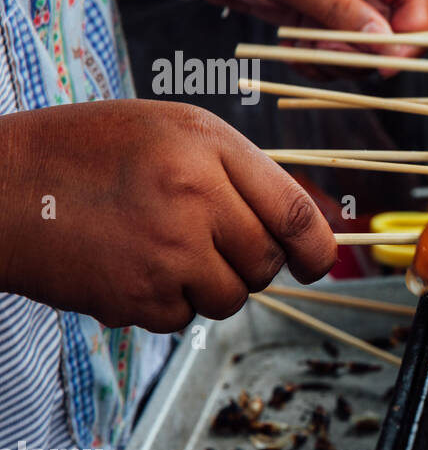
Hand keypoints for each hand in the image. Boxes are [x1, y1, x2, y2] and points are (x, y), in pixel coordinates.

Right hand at [0, 101, 336, 332]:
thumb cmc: (87, 152)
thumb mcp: (171, 131)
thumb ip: (240, 173)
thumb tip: (303, 234)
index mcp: (208, 147)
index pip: (295, 214)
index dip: (317, 249)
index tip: (317, 264)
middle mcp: (195, 196)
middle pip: (266, 264)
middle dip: (249, 263)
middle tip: (207, 243)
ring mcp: (167, 251)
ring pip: (231, 298)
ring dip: (208, 286)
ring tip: (160, 250)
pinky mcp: (138, 297)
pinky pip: (184, 318)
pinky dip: (165, 303)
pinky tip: (128, 266)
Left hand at [149, 0, 427, 62]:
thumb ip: (336, 6)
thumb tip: (383, 41)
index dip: (409, 34)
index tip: (385, 64)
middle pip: (393, 27)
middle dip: (364, 52)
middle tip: (326, 56)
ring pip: (365, 46)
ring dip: (338, 61)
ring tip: (301, 50)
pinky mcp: (318, 14)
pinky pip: (336, 50)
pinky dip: (318, 61)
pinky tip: (290, 51)